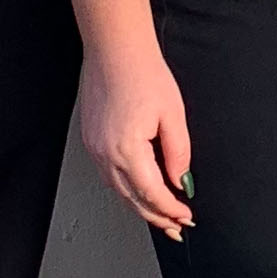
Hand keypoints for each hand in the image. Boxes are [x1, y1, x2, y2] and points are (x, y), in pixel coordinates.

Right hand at [79, 38, 194, 235]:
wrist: (115, 50)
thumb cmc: (143, 74)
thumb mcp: (173, 115)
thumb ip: (178, 153)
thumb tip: (181, 180)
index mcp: (127, 150)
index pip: (152, 194)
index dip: (171, 210)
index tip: (186, 217)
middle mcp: (105, 154)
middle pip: (132, 199)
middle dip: (156, 216)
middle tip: (175, 228)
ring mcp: (94, 148)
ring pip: (117, 191)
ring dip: (139, 206)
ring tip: (159, 216)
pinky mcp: (90, 140)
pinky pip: (108, 175)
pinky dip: (125, 188)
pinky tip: (138, 191)